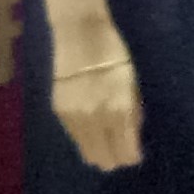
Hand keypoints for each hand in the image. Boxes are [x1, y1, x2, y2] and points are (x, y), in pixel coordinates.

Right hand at [47, 19, 143, 171]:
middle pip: (105, 159)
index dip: (132, 156)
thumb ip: (133, 113)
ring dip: (99, 151)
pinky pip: (75, 138)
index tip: (135, 153)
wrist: (79, 34)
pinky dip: (85, 138)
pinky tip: (91, 128)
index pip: (127, 152)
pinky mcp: (59, 112)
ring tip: (106, 141)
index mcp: (120, 111)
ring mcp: (75, 118)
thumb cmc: (114, 54)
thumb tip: (133, 137)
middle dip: (116, 158)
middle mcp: (97, 119)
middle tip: (121, 149)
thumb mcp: (132, 84)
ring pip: (87, 153)